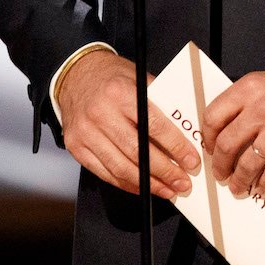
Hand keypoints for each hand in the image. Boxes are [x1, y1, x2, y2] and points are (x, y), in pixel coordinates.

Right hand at [53, 49, 199, 198]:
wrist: (74, 75)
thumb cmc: (111, 77)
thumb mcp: (138, 78)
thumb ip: (160, 103)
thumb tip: (186, 132)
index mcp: (120, 93)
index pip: (154, 125)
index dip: (175, 147)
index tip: (191, 160)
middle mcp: (100, 113)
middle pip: (138, 152)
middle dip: (165, 171)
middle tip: (182, 181)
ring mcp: (85, 133)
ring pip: (121, 167)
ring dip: (148, 183)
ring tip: (167, 189)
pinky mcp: (76, 147)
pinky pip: (104, 172)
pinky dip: (126, 183)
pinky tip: (143, 186)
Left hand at [201, 51, 264, 197]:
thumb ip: (249, 100)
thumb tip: (231, 126)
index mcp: (250, 88)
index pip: (213, 116)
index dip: (207, 138)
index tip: (210, 148)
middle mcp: (261, 108)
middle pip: (226, 145)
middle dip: (220, 165)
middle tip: (221, 173)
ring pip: (248, 163)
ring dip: (240, 180)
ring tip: (239, 186)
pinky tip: (263, 186)